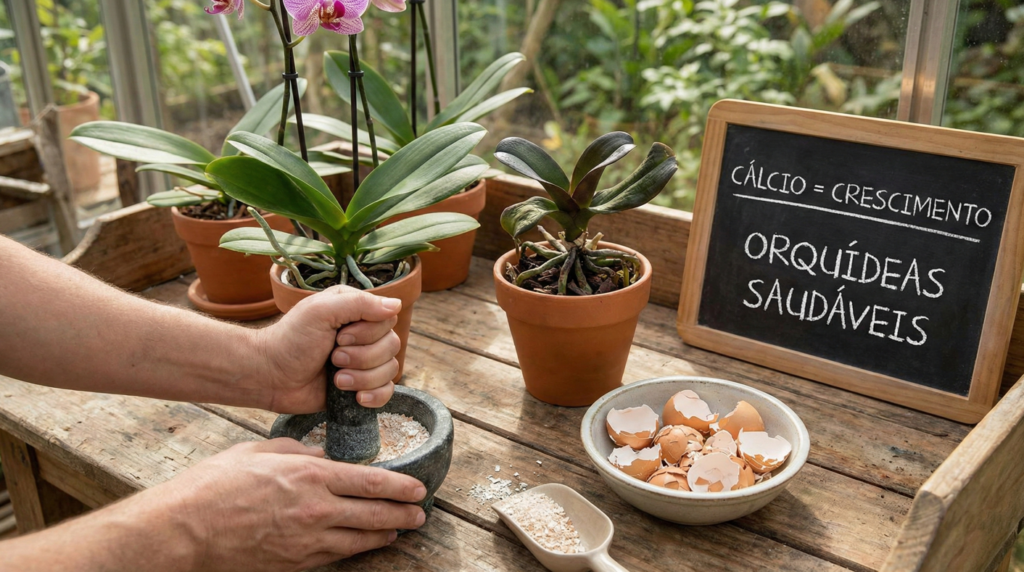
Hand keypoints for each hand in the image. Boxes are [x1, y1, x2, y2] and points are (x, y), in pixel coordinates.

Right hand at [152, 439, 426, 571]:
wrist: (184, 530)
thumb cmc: (216, 485)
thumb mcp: (261, 451)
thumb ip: (299, 451)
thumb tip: (324, 456)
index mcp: (310, 475)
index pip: (372, 482)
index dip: (402, 487)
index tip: (419, 488)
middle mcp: (316, 510)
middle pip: (375, 514)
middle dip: (404, 515)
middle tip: (420, 514)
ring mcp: (307, 541)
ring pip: (361, 540)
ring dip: (385, 535)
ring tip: (399, 530)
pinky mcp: (295, 563)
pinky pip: (337, 555)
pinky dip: (356, 549)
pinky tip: (364, 544)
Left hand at [257, 285, 402, 412]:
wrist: (271, 377)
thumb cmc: (290, 340)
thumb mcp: (320, 312)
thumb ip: (359, 304)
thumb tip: (397, 304)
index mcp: (356, 311)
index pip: (388, 319)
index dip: (369, 333)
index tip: (340, 337)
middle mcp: (364, 335)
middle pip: (392, 346)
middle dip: (362, 357)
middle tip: (333, 358)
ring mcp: (363, 362)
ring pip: (390, 370)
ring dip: (362, 378)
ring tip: (336, 379)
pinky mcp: (360, 386)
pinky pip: (386, 392)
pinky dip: (374, 396)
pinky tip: (355, 397)